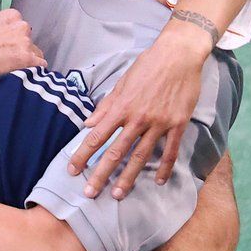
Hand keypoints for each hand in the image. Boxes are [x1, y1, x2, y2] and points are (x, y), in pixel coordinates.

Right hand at [0, 9, 45, 79]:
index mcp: (11, 15)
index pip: (20, 26)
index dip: (13, 38)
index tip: (5, 46)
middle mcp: (22, 27)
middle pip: (28, 39)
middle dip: (20, 48)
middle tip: (7, 58)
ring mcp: (26, 43)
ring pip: (35, 53)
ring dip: (27, 60)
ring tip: (14, 69)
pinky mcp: (28, 60)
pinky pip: (40, 66)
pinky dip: (33, 71)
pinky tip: (22, 75)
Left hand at [67, 29, 204, 198]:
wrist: (178, 55)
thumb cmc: (147, 66)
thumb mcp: (122, 83)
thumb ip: (106, 106)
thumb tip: (88, 123)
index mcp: (121, 107)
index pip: (96, 136)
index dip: (82, 155)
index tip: (72, 170)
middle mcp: (138, 118)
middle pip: (115, 151)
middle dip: (100, 174)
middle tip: (90, 194)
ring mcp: (159, 123)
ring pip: (141, 156)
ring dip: (128, 178)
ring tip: (118, 195)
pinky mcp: (178, 124)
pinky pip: (170, 151)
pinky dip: (164, 168)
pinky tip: (158, 182)